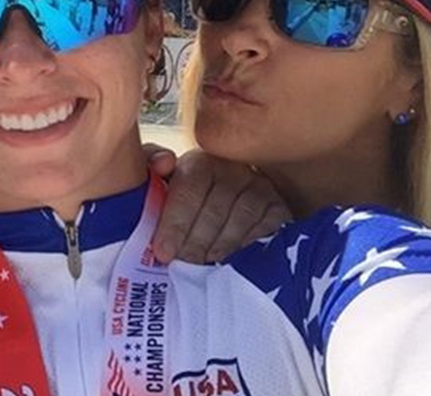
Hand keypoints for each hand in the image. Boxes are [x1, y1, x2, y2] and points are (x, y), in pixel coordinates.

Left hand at [149, 149, 291, 263]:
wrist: (215, 211)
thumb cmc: (180, 203)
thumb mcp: (159, 185)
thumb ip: (151, 168)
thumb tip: (164, 162)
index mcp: (200, 162)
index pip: (190, 185)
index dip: (175, 221)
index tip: (163, 251)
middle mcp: (233, 169)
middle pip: (214, 208)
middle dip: (195, 241)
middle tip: (183, 266)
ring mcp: (259, 188)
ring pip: (240, 219)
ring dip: (220, 247)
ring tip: (204, 268)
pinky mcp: (279, 209)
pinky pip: (266, 230)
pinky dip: (247, 249)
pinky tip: (232, 264)